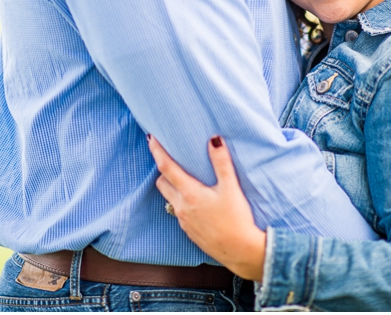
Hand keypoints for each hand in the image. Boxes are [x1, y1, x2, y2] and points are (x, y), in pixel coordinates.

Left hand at [147, 134, 266, 280]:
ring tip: (182, 176)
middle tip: (170, 157)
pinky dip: (180, 200)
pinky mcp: (189, 231)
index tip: (151, 138)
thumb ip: (221, 163)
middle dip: (163, 169)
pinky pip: (177, 211)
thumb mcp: (231, 188)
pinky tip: (194, 199)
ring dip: (171, 185)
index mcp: (190, 194)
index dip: (157, 151)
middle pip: (162, 182)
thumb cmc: (236, 220)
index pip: (166, 167)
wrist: (239, 251)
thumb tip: (214, 139)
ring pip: (169, 197)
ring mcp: (183, 221)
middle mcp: (181, 207)